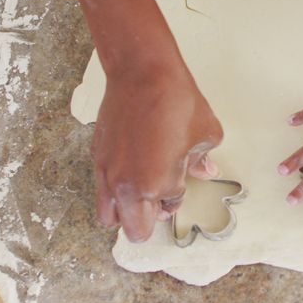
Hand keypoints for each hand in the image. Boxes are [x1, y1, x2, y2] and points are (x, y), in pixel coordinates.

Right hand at [92, 68, 222, 241]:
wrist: (142, 72)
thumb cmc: (176, 101)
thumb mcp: (205, 133)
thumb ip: (202, 160)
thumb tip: (205, 170)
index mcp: (156, 185)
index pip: (168, 209)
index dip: (177, 197)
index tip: (181, 179)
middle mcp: (127, 185)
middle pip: (134, 230)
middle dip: (148, 220)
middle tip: (160, 198)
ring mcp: (107, 172)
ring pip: (109, 216)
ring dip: (126, 210)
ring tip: (141, 187)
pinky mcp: (96, 156)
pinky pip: (102, 188)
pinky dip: (114, 188)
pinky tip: (130, 165)